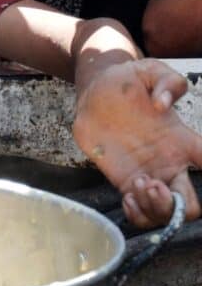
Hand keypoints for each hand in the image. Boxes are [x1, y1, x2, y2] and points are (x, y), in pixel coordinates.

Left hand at [73, 59, 201, 227]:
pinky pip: (139, 212)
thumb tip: (162, 104)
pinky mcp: (124, 181)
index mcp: (183, 140)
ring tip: (137, 185)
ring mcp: (147, 174)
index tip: (199, 171)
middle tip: (153, 183)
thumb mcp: (149, 70)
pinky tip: (127, 198)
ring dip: (154, 208)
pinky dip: (137, 214)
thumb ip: (167, 82)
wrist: (94, 91)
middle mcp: (170, 163)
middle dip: (176, 204)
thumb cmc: (126, 81)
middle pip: (191, 204)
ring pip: (165, 213)